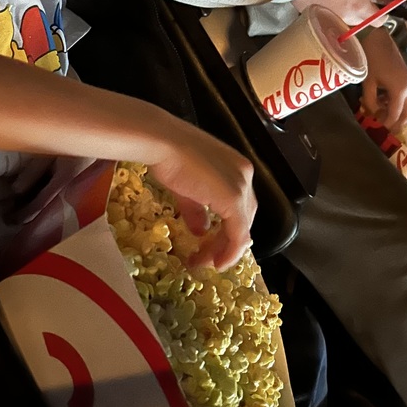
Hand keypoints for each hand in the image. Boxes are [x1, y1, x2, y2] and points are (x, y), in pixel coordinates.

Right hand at [148, 124, 256, 270]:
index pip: (239, 205)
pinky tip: (217, 262)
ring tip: (207, 263)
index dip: (227, 229)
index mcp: (236, 167)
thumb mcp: (186, 187)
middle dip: (226, 242)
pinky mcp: (233, 199)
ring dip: (226, 250)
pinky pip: (238, 234)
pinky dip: (230, 252)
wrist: (161, 143)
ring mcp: (241, 186)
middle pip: (244, 218)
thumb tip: (201, 231)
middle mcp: (245, 175)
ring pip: (243, 228)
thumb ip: (197, 210)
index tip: (210, 245)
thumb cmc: (168, 155)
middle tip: (208, 258)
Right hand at [293, 0, 396, 25]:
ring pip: (345, 20)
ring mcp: (329, 19)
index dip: (383, 11)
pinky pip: (329, 16)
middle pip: (362, 22)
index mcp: (360, 8)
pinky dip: (331, 9)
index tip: (380, 1)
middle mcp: (346, 19)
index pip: (379, 19)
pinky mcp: (314, 17)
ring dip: (348, 11)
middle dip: (365, 11)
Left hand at [360, 28, 406, 132]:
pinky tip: (382, 101)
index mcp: (400, 90)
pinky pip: (406, 97)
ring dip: (396, 113)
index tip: (377, 129)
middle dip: (397, 123)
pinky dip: (396, 103)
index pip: (395, 115)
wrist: (377, 37)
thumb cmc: (370, 58)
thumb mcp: (368, 81)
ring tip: (379, 114)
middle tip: (384, 129)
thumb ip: (370, 100)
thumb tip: (372, 113)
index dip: (386, 124)